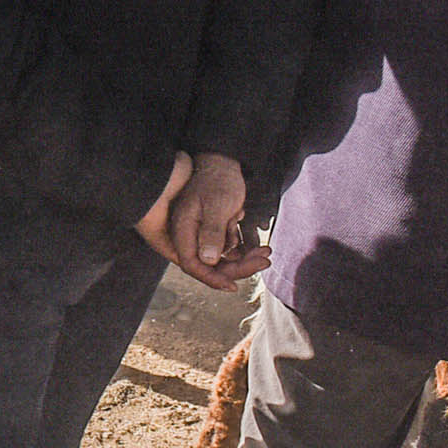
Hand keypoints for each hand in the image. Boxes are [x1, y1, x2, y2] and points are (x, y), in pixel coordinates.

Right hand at [141, 152, 269, 289]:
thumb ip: (211, 232)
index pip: (192, 264)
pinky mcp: (213, 230)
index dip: (211, 277)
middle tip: (263, 261)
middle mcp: (189, 234)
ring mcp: (201, 233)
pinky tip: (258, 245)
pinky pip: (226, 248)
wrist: (223, 161)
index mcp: (182, 229)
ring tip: (265, 252)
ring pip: (220, 257)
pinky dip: (242, 249)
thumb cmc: (218, 179)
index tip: (233, 286)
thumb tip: (208, 260)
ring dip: (244, 258)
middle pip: (209, 263)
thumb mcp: (217, 205)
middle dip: (237, 267)